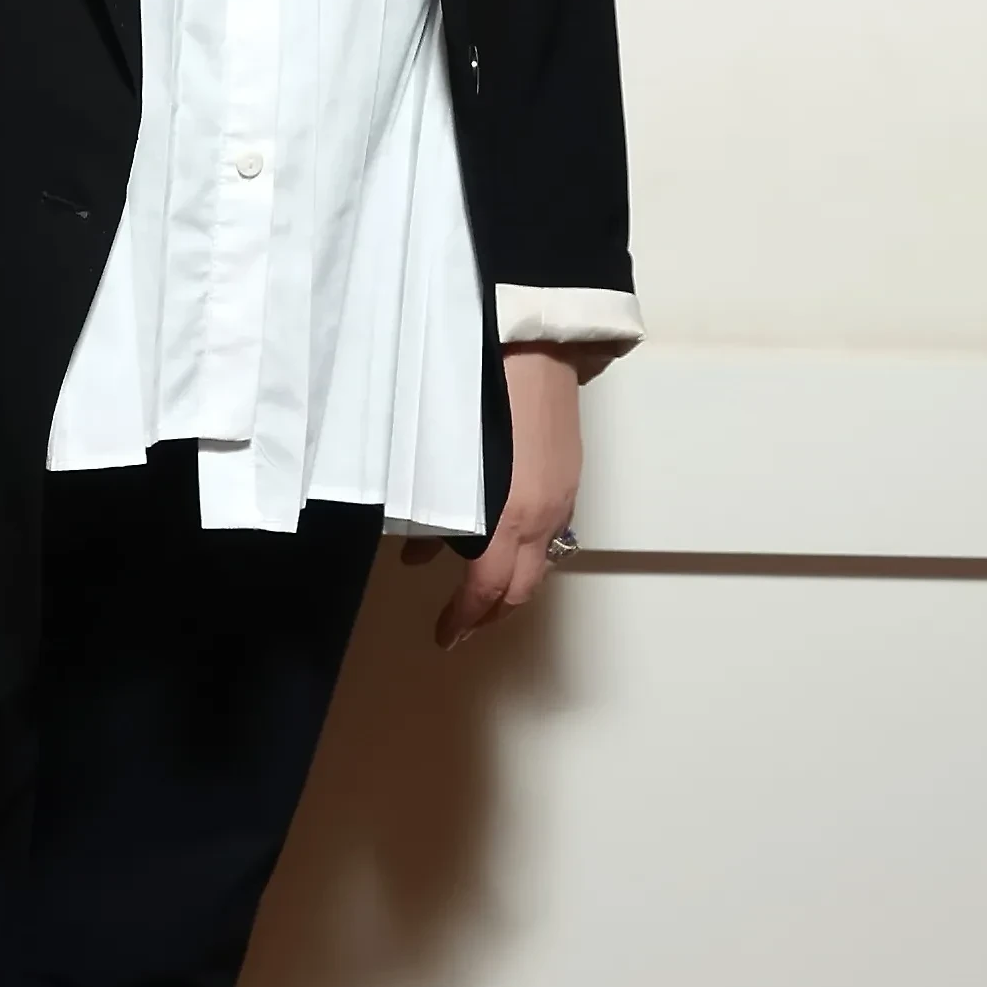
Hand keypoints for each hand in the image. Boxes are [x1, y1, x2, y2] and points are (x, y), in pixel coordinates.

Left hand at [433, 349, 583, 647]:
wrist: (538, 349)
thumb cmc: (486, 398)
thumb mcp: (448, 461)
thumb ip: (433, 512)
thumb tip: (417, 551)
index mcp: (512, 516)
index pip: (487, 588)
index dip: (464, 619)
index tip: (444, 636)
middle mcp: (543, 516)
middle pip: (523, 589)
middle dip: (491, 615)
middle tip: (462, 626)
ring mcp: (562, 499)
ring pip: (540, 563)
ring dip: (511, 585)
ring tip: (480, 593)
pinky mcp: (568, 479)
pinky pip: (550, 534)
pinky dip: (525, 552)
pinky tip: (503, 543)